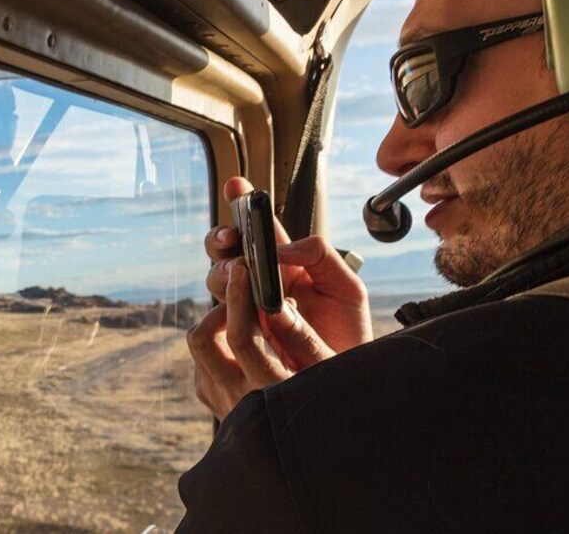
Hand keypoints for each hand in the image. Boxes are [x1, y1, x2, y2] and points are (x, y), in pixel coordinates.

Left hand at [188, 258, 335, 420]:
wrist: (315, 444)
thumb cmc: (329, 396)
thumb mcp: (327, 367)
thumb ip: (301, 336)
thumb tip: (275, 303)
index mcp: (269, 391)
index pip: (239, 336)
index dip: (238, 298)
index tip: (243, 269)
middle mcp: (237, 400)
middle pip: (202, 339)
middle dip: (218, 308)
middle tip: (241, 291)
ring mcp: (221, 404)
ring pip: (199, 348)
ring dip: (217, 324)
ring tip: (247, 313)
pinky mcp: (214, 403)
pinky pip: (202, 362)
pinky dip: (218, 342)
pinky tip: (246, 337)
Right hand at [204, 177, 372, 351]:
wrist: (348, 380)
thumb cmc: (349, 333)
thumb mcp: (346, 287)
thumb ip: (320, 256)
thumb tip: (282, 250)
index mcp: (286, 266)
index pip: (258, 231)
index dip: (243, 206)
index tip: (237, 187)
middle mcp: (261, 286)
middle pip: (226, 252)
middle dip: (222, 239)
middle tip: (231, 238)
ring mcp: (248, 312)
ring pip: (219, 282)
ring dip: (223, 272)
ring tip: (238, 273)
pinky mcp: (241, 340)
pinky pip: (219, 321)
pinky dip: (222, 307)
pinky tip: (236, 305)